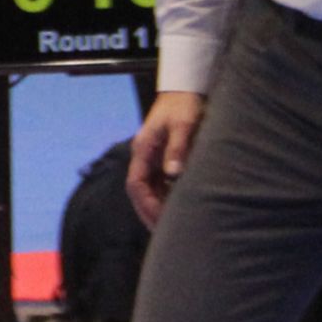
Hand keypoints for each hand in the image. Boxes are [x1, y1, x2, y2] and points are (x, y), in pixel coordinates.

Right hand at [127, 91, 205, 225]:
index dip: (146, 204)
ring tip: (171, 225)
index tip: (159, 219)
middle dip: (148, 212)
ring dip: (157, 206)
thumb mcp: (183, 125)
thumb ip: (178, 149)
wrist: (186, 89)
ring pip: (149, 188)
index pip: (136, 184)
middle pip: (139, 191)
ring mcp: (152, 157)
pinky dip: (166, 196)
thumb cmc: (184, 105)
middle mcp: (143, 155)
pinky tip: (178, 206)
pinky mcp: (162, 156)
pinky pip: (159, 182)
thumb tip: (173, 174)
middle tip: (162, 233)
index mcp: (142, 149)